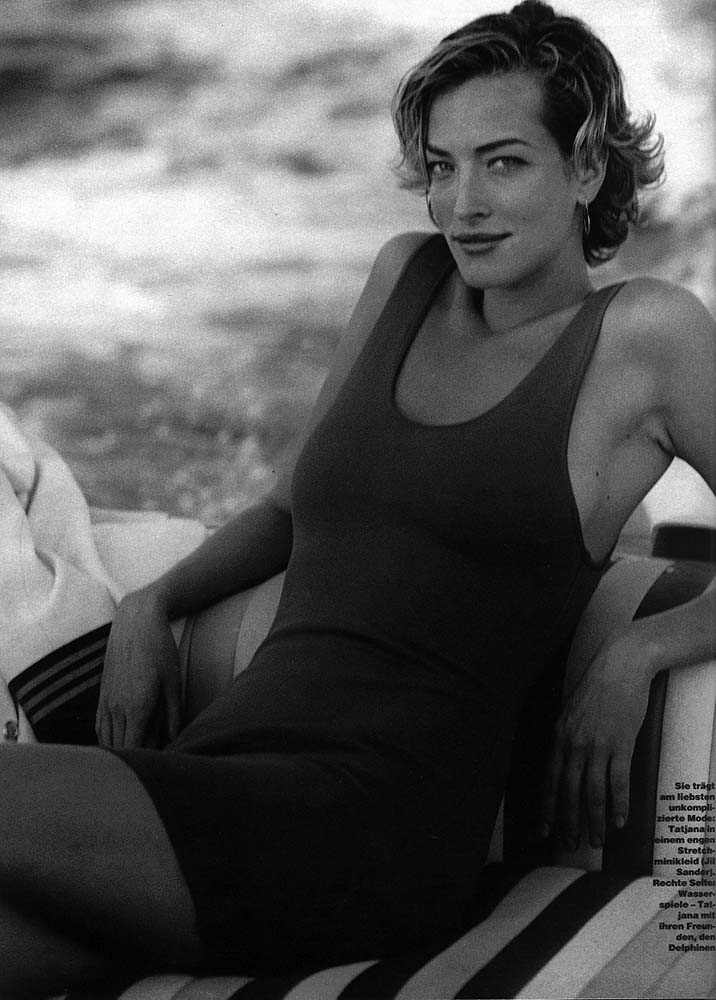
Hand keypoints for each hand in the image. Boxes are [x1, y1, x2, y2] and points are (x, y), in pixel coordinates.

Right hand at [96, 590, 181, 748]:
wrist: (135, 622)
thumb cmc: (160, 651)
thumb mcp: (174, 683)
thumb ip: (173, 715)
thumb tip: (176, 740)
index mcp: (136, 708)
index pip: (134, 749)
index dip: (146, 761)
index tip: (159, 764)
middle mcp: (116, 708)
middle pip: (119, 748)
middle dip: (134, 758)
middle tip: (152, 762)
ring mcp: (106, 702)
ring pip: (106, 740)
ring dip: (120, 750)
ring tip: (137, 754)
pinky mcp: (101, 694)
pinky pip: (99, 727)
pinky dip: (108, 739)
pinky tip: (120, 740)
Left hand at [540, 629, 654, 849]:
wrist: (620, 665)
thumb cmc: (597, 686)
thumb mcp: (571, 711)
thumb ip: (566, 736)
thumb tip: (565, 760)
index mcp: (559, 736)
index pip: (550, 779)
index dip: (547, 806)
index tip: (544, 828)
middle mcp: (574, 744)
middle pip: (569, 791)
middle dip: (568, 821)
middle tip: (570, 844)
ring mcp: (597, 745)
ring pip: (592, 792)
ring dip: (593, 819)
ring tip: (596, 839)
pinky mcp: (620, 744)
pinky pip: (617, 782)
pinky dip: (618, 804)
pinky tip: (619, 821)